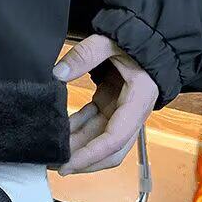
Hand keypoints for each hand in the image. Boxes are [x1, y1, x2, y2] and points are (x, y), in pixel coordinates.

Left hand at [52, 34, 157, 174]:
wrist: (149, 36)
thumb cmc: (135, 40)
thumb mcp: (109, 42)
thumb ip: (84, 55)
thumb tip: (58, 74)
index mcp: (137, 102)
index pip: (115, 138)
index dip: (91, 154)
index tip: (68, 164)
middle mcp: (131, 112)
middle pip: (109, 149)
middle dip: (84, 160)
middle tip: (54, 164)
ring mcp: (120, 110)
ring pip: (98, 138)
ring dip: (77, 146)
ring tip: (52, 149)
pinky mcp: (110, 104)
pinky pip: (92, 123)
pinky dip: (76, 129)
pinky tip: (58, 131)